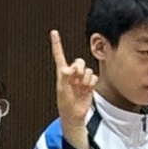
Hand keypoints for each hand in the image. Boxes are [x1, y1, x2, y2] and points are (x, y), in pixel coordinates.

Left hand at [52, 28, 97, 148]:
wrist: (74, 115)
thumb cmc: (65, 104)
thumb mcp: (62, 90)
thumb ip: (64, 78)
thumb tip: (67, 68)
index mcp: (62, 73)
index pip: (59, 56)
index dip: (57, 44)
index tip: (54, 32)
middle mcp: (72, 74)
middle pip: (79, 61)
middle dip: (79, 67)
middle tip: (76, 76)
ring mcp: (81, 79)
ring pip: (87, 69)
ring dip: (85, 78)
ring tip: (81, 87)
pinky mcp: (89, 85)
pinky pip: (93, 77)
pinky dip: (91, 83)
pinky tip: (87, 89)